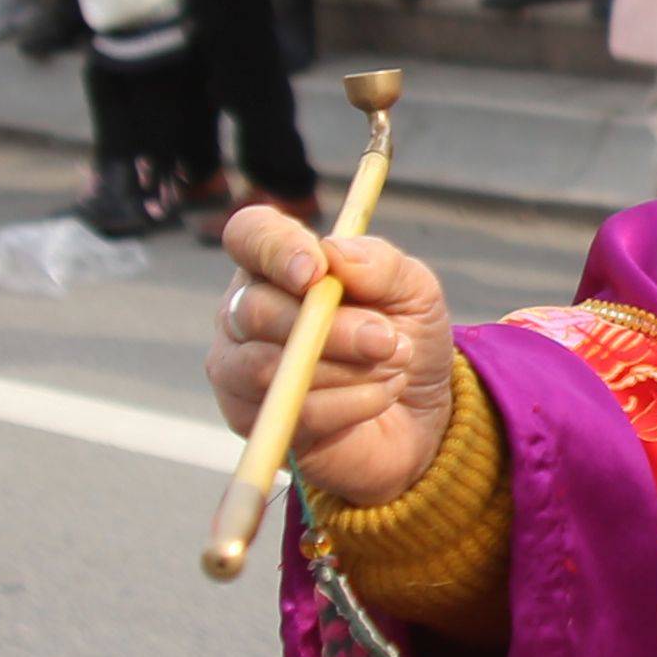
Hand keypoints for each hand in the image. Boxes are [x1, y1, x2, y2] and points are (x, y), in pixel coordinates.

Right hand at [213, 204, 457, 506]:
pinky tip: (380, 397)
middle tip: (386, 340)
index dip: (275, 249)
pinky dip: (350, 404)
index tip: (317, 273)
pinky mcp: (248, 421)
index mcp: (278, 263)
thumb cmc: (405, 338)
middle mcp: (244, 310)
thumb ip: (381, 264)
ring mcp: (238, 368)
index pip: (250, 235)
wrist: (417, 414)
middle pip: (257, 309)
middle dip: (333, 328)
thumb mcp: (414, 291)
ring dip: (347, 369)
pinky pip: (291, 411)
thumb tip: (335, 253)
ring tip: (394, 368)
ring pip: (269, 366)